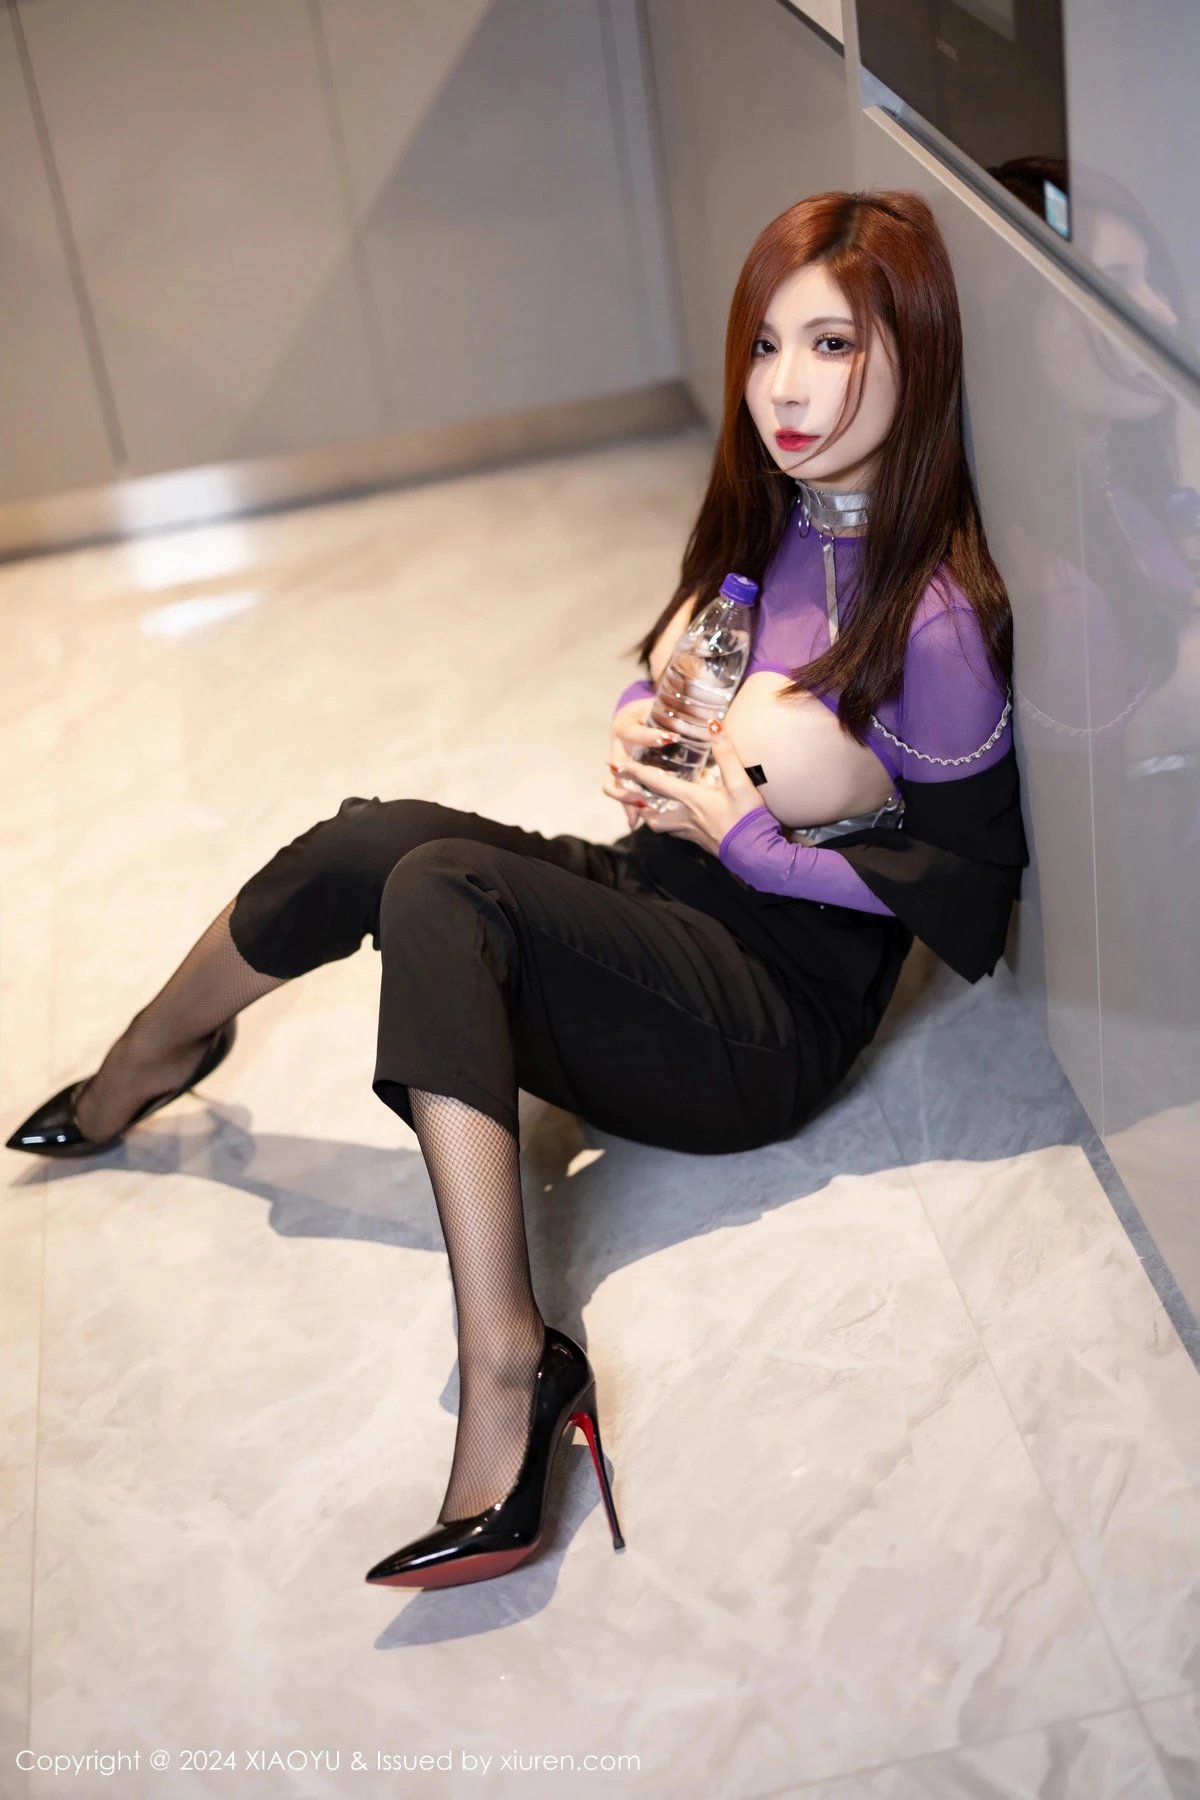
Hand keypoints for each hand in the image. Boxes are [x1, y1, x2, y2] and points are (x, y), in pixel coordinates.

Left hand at [601, 720, 765, 854]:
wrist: (756, 854)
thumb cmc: (748, 818)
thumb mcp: (740, 782)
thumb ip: (726, 754)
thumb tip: (713, 726)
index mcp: (691, 799)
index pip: (655, 783)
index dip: (634, 772)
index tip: (614, 765)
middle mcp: (686, 817)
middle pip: (651, 812)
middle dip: (637, 802)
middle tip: (631, 792)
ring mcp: (692, 832)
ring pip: (662, 826)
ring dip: (652, 816)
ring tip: (650, 805)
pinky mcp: (702, 842)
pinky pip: (678, 833)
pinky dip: (672, 825)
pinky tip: (681, 819)